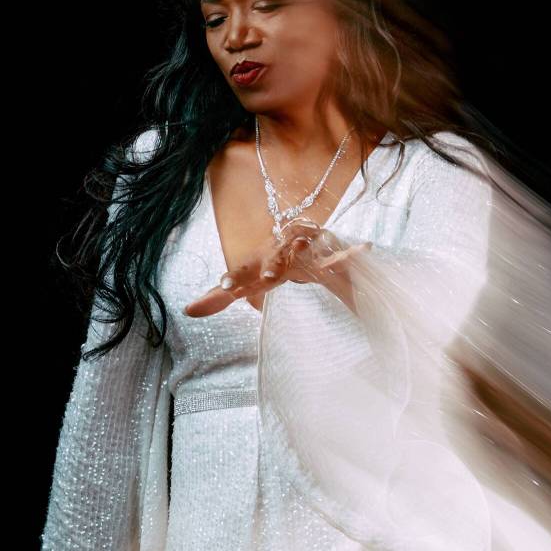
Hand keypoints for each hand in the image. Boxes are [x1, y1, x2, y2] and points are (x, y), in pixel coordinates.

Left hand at [183, 217, 371, 317]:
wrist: (310, 239)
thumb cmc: (275, 264)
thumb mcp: (248, 282)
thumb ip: (220, 298)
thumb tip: (187, 310)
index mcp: (262, 263)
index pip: (245, 271)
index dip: (235, 279)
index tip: (224, 288)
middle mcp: (284, 254)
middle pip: (276, 258)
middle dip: (271, 265)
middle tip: (265, 278)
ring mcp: (310, 252)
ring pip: (309, 251)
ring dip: (306, 249)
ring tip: (302, 247)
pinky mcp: (333, 255)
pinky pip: (344, 254)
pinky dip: (352, 251)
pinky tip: (364, 247)